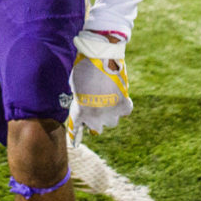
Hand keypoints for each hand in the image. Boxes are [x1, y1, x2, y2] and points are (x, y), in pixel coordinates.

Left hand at [66, 31, 132, 146]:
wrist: (100, 56)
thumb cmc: (83, 67)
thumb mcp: (75, 85)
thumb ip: (80, 99)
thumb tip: (88, 104)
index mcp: (79, 111)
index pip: (76, 129)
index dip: (75, 136)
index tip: (75, 144)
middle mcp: (95, 117)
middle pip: (97, 128)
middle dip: (96, 119)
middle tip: (96, 107)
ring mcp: (111, 113)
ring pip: (112, 122)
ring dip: (110, 114)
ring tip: (108, 99)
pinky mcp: (124, 105)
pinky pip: (125, 111)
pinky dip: (123, 105)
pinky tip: (120, 97)